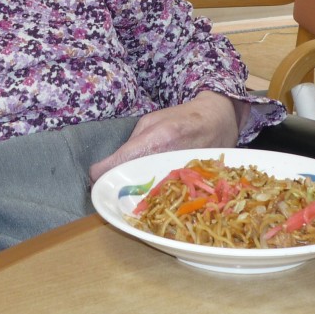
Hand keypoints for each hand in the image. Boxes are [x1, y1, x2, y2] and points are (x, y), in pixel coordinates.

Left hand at [88, 91, 243, 183]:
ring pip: (149, 195)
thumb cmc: (182, 117)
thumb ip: (134, 142)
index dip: (102, 173)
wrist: (218, 121)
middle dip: (118, 186)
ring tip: (130, 191)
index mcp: (155, 139)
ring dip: (137, 194)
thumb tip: (117, 162)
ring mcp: (180, 175)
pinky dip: (156, 196)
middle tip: (110, 185)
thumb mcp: (152, 120)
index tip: (96, 176)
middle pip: (132, 184)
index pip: (119, 163)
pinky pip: (167, 196)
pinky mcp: (190, 184)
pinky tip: (152, 193)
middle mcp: (167, 159)